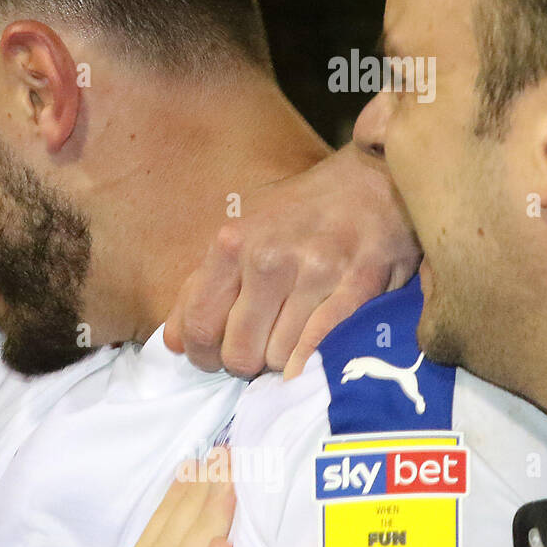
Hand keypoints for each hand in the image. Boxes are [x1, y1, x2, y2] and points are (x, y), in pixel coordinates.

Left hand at [164, 142, 419, 378]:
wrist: (373, 182)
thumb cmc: (300, 212)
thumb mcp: (241, 233)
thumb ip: (201, 286)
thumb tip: (173, 341)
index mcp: (233, 243)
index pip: (199, 324)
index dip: (201, 354)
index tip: (212, 358)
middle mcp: (269, 258)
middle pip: (238, 351)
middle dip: (243, 363)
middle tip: (254, 354)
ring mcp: (316, 273)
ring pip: (279, 358)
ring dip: (281, 362)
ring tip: (287, 342)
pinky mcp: (358, 287)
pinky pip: (320, 348)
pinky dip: (309, 364)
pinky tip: (308, 359)